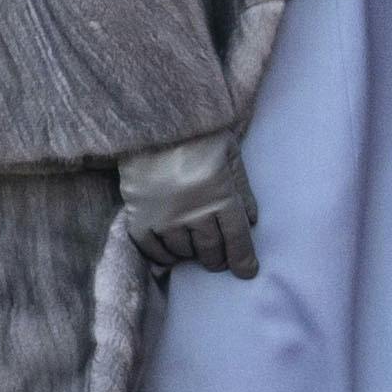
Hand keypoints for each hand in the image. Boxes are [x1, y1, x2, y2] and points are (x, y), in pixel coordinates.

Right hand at [117, 133, 260, 279]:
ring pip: (184, 254)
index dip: (244, 260)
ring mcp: (165, 219)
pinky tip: (171, 252)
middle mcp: (194, 213)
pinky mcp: (139, 218)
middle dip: (218, 259)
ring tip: (195, 248)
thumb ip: (242, 190)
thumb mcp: (230, 154)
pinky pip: (153, 252)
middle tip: (218, 258)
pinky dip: (164, 257)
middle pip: (211, 252)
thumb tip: (251, 221)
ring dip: (192, 254)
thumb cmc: (198, 132)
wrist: (151, 119)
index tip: (247, 272)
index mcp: (221, 196)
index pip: (237, 240)